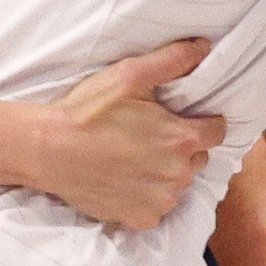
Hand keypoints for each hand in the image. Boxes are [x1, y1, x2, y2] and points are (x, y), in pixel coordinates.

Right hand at [32, 40, 226, 229]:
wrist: (47, 150)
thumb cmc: (88, 111)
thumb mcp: (129, 75)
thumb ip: (172, 60)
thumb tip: (204, 47)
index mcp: (181, 139)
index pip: (217, 132)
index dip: (204, 123)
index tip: (185, 119)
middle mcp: (177, 174)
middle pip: (197, 158)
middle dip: (182, 148)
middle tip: (151, 137)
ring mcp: (159, 200)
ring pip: (178, 184)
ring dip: (165, 173)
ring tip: (135, 159)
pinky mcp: (139, 218)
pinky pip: (158, 208)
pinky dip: (147, 197)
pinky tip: (126, 180)